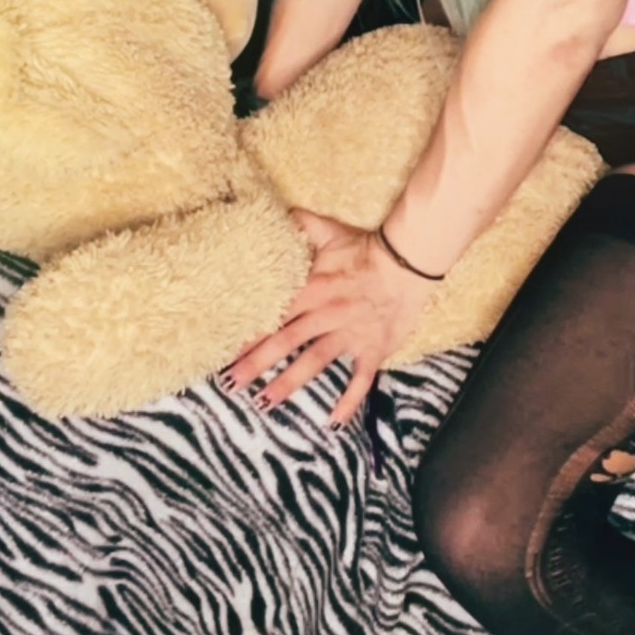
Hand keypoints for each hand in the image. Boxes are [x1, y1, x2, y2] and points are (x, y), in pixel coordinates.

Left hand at [216, 210, 429, 426]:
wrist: (409, 261)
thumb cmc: (366, 249)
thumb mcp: (330, 233)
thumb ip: (301, 224)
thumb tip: (276, 211)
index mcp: (314, 289)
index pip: (275, 313)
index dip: (250, 331)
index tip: (225, 349)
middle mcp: (327, 314)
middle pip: (286, 341)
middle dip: (256, 364)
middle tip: (230, 384)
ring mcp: (351, 334)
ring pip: (315, 362)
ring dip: (289, 383)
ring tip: (265, 402)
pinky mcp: (373, 348)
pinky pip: (361, 379)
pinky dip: (349, 401)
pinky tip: (333, 422)